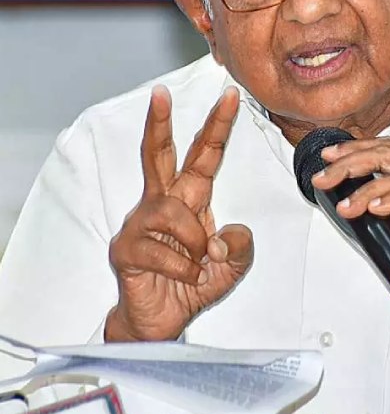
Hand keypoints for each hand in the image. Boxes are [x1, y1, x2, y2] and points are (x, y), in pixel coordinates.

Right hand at [105, 85, 253, 341]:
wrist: (164, 321)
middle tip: (160, 92)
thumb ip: (240, 245)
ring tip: (201, 263)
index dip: (217, 128)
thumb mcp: (234, 264)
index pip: (204, 156)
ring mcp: (138, 225)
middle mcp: (161, 205)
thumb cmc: (195, 283)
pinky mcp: (125, 250)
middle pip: (157, 156)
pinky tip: (187, 278)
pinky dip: (185, 268)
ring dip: (196, 240)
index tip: (231, 96)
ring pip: (172, 213)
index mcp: (190, 200)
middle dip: (159, 124)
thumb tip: (221, 236)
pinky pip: (162, 251)